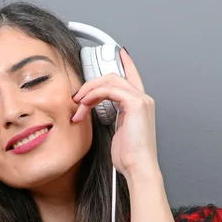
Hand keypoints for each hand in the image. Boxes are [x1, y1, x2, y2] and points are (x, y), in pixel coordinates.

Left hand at [71, 47, 158, 178]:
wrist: (138, 168)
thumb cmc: (129, 157)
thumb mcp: (119, 133)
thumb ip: (114, 117)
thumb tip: (98, 112)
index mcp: (141, 105)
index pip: (132, 77)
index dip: (126, 63)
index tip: (119, 53)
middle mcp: (143, 99)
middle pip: (114, 77)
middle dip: (92, 84)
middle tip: (78, 97)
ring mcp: (141, 100)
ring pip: (110, 80)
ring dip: (89, 90)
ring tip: (78, 104)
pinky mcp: (136, 104)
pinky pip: (110, 89)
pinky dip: (94, 94)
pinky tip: (85, 104)